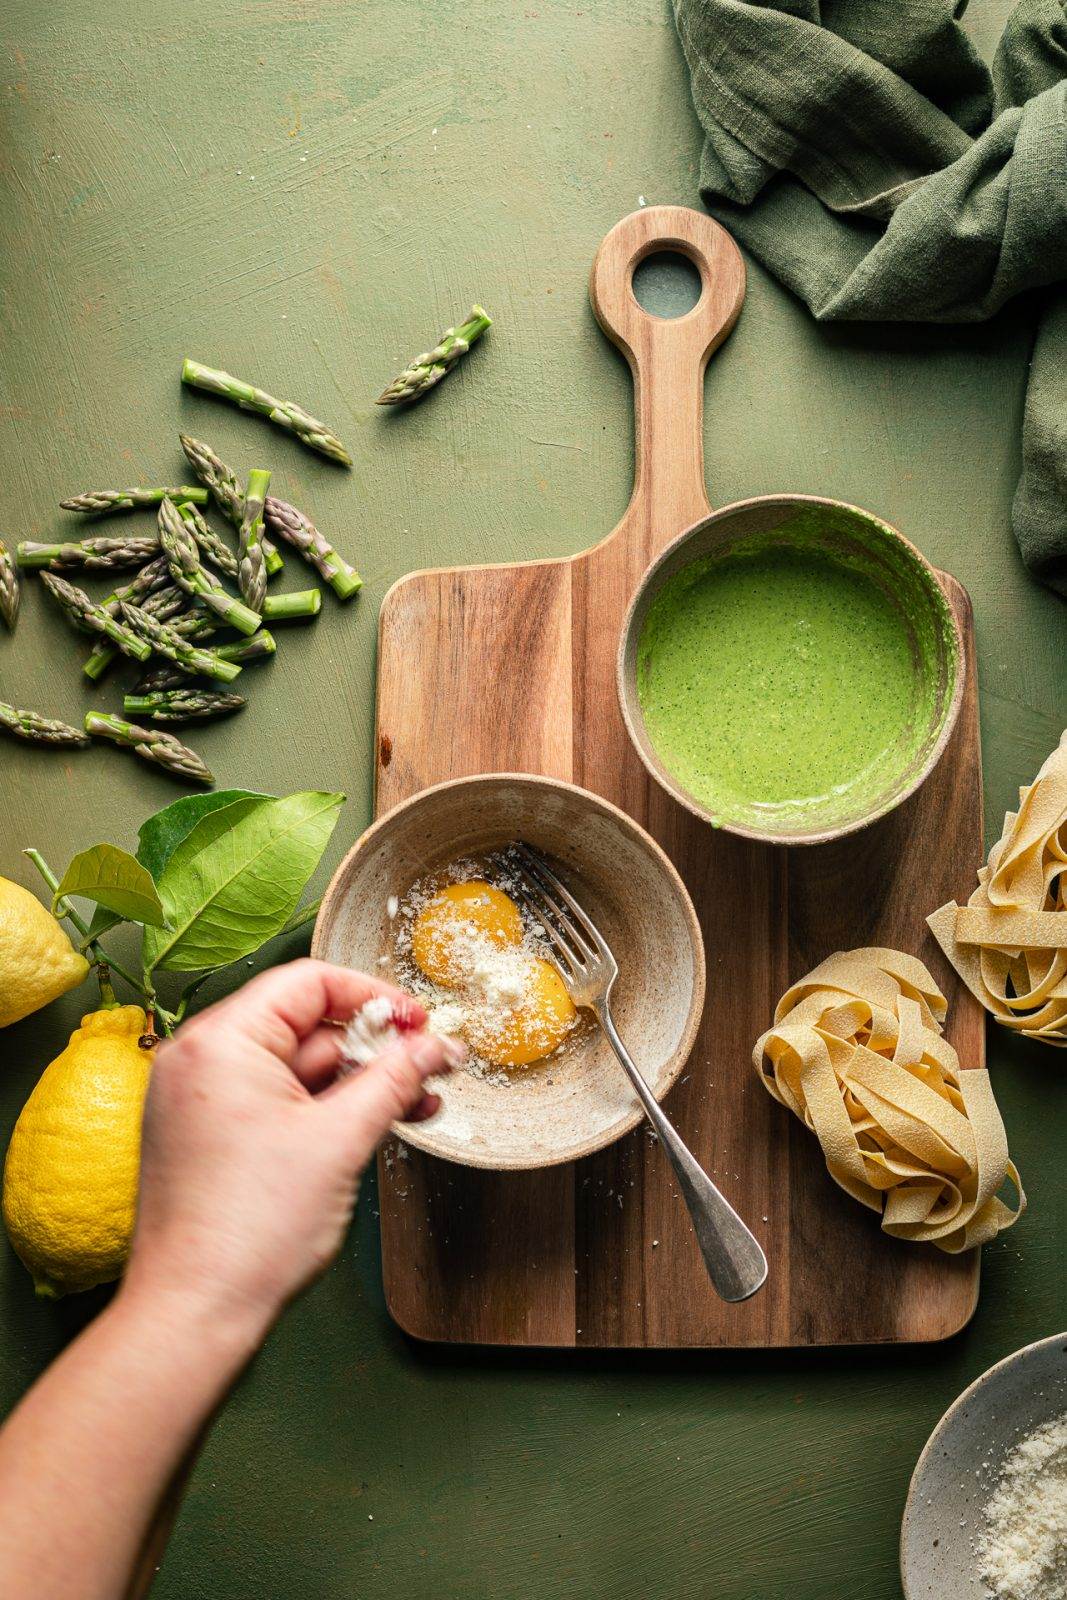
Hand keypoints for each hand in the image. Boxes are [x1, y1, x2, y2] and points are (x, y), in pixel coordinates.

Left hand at [122, 959, 455, 1343]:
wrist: (194, 1314)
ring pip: (297, 1068)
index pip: (309, 982)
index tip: (421, 1022)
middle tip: (430, 1066)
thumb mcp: (341, 1140)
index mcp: (220, 1042)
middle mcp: (201, 1060)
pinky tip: (374, 1125)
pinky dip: (325, 1109)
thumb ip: (394, 1080)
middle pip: (305, 1025)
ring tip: (418, 1102)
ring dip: (358, 1083)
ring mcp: (202, 1100)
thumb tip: (436, 1047)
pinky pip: (278, 1101)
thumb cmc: (249, 1231)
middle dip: (374, 1048)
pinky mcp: (210, 1136)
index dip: (375, 997)